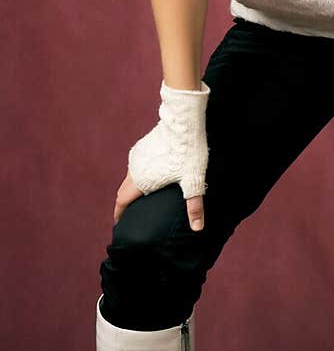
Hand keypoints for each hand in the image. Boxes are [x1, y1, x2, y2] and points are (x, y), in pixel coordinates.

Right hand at [123, 80, 209, 231]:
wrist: (183, 121)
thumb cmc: (188, 152)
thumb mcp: (193, 181)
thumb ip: (194, 206)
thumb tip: (197, 229)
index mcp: (141, 181)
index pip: (122, 202)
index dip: (119, 214)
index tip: (119, 224)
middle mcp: (134, 169)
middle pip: (123, 191)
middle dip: (124, 204)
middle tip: (129, 215)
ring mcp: (137, 156)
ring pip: (129, 177)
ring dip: (131, 189)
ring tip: (139, 199)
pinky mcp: (143, 146)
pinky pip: (136, 165)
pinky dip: (138, 175)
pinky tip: (149, 177)